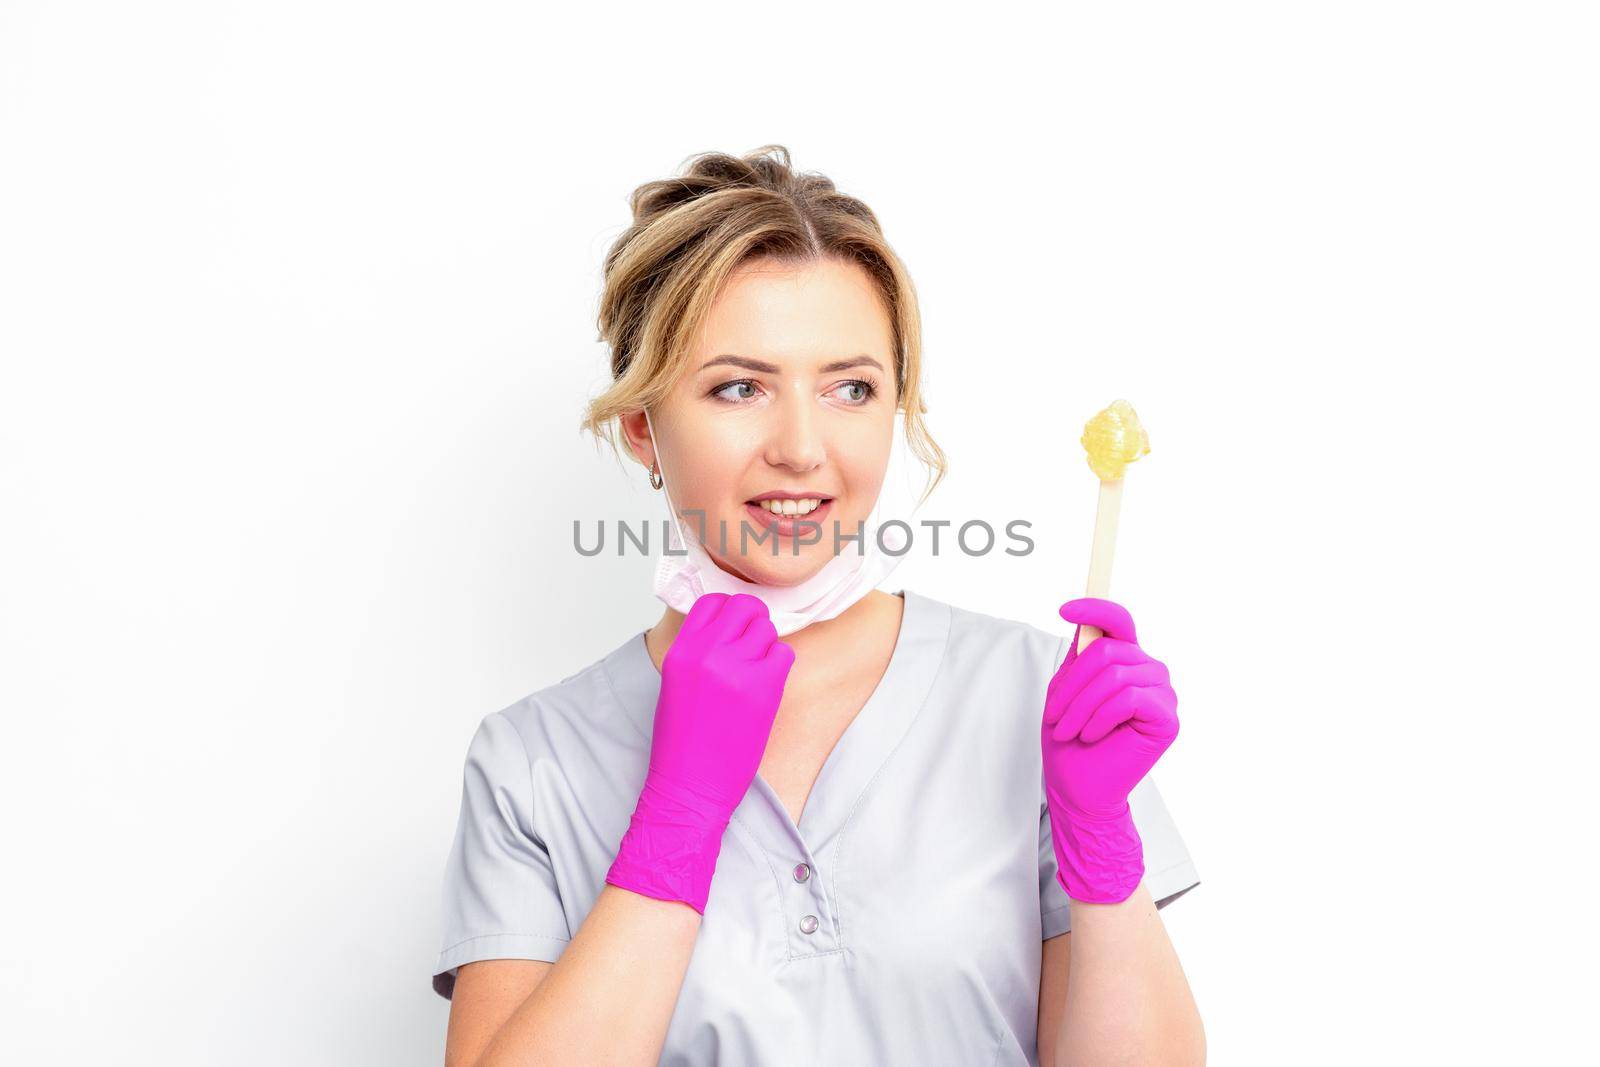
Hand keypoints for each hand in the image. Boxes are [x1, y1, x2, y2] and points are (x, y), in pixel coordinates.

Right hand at [606, 593, 795, 912]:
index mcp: (681, 651)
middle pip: (745, 606)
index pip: (711, 602)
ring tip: (756, 674)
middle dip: (753, 620)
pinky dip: (780, 666)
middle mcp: (707, 652)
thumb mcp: (677, 686)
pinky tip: (767, 687)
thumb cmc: (681, 744)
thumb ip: (698, 652)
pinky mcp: (764, 687)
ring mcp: (736, 668)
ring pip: (767, 630)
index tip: (734, 625)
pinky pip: (784, 654)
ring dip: (767, 647)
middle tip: (753, 644)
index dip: (728, 610)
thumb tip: (726, 629)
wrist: (689, 786)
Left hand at [1041, 597, 1178, 902]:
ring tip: (1069, 730)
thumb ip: (1081, 655)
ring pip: (1115, 675)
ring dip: (1081, 706)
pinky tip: (1093, 735)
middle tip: (1053, 717)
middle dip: (1071, 684)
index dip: (1094, 608)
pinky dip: (1101, 717)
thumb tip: (1083, 620)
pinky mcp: (1167, 718)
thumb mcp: (1066, 689)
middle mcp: (1149, 670)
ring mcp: (1162, 693)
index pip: (1119, 620)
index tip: (1063, 609)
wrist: (1079, 788)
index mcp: (1125, 659)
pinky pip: (1129, 699)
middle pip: (1108, 650)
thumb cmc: (1071, 741)